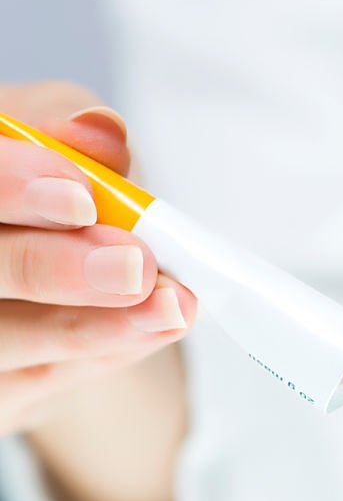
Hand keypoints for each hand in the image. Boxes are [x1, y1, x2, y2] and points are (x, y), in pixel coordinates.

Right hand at [0, 81, 195, 434]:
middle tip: (133, 266)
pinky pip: (39, 378)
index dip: (6, 189)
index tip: (80, 197)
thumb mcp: (46, 138)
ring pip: (5, 341)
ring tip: (169, 305)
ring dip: (92, 327)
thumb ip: (65, 122)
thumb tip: (99, 129)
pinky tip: (157, 326)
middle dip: (50, 270)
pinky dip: (106, 350)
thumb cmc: (35, 181)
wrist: (43, 259)